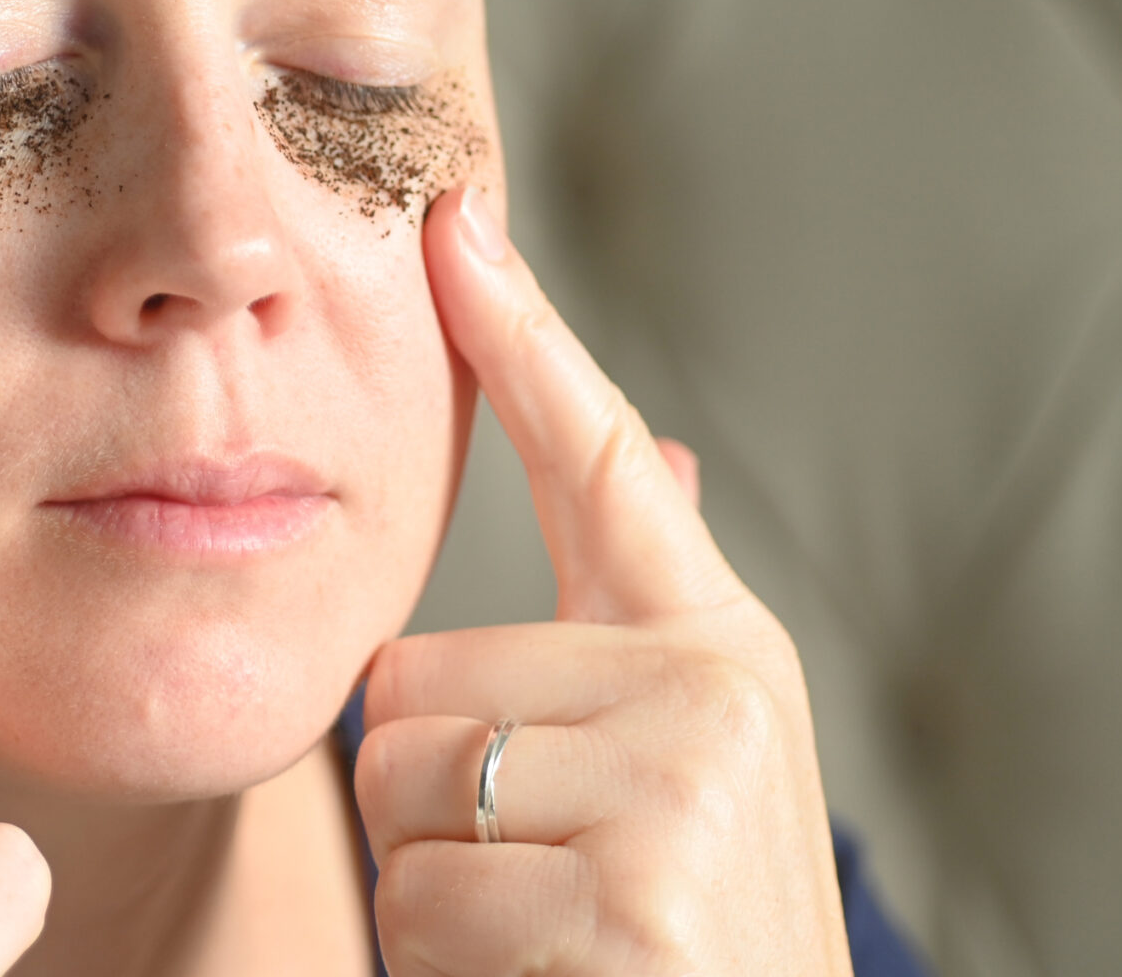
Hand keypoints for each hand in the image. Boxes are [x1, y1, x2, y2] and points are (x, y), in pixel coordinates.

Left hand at [355, 187, 852, 976]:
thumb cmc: (695, 947)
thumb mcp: (695, 780)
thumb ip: (650, 633)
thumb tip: (674, 460)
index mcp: (723, 650)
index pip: (609, 457)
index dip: (524, 335)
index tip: (452, 219)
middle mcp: (714, 692)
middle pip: (411, 676)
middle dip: (426, 800)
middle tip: (535, 885)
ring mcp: (679, 791)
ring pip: (397, 785)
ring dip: (435, 894)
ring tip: (548, 944)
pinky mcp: (629, 899)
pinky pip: (419, 897)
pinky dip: (452, 972)